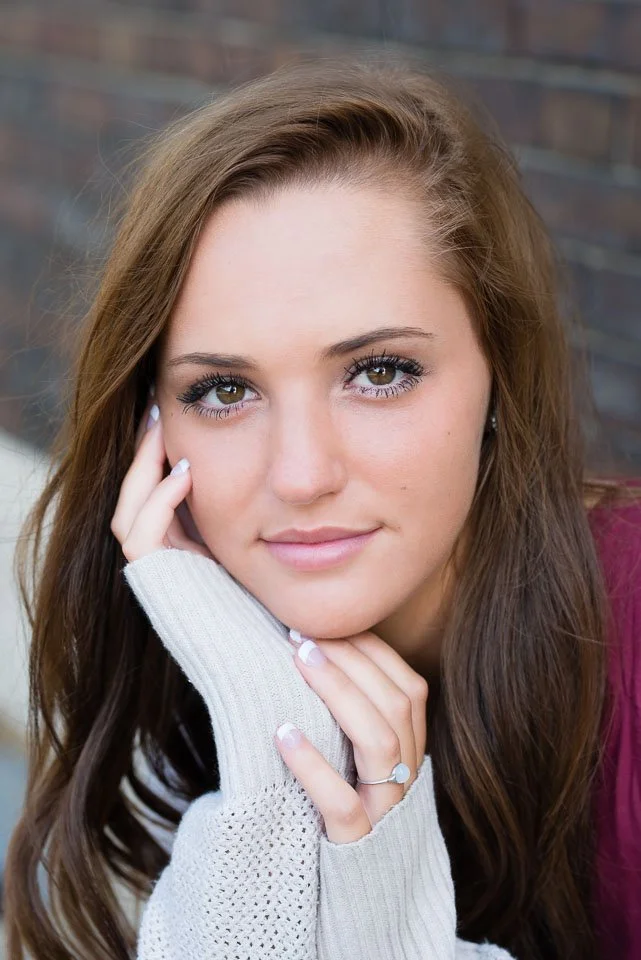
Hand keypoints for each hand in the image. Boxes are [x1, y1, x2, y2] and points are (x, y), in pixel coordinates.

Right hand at [112, 393, 354, 798]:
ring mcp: (167, 583)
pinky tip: (187, 470)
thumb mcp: (306, 568)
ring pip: (131, 515)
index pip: (172, 507)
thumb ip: (298, 532)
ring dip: (143, 466)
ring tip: (164, 423)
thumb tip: (319, 484)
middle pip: (142, 504)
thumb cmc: (313, 630)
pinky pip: (138, 538)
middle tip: (163, 409)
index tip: (193, 420)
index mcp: (206, 566)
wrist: (296, 688)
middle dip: (149, 454)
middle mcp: (179, 573)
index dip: (171, 464)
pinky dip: (154, 500)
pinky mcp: (163, 594)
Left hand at [274, 631, 427, 843]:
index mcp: (412, 752)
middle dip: (351, 661)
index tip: (328, 624)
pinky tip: (283, 734)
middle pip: (397, 704)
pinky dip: (314, 766)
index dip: (371, 651)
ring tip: (297, 661)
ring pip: (379, 743)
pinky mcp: (357, 846)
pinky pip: (343, 804)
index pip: (408, 686)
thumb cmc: (349, 813)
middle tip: (302, 635)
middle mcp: (408, 778)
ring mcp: (387, 813)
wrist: (360, 902)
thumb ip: (357, 722)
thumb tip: (317, 654)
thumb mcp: (362, 767)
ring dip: (339, 692)